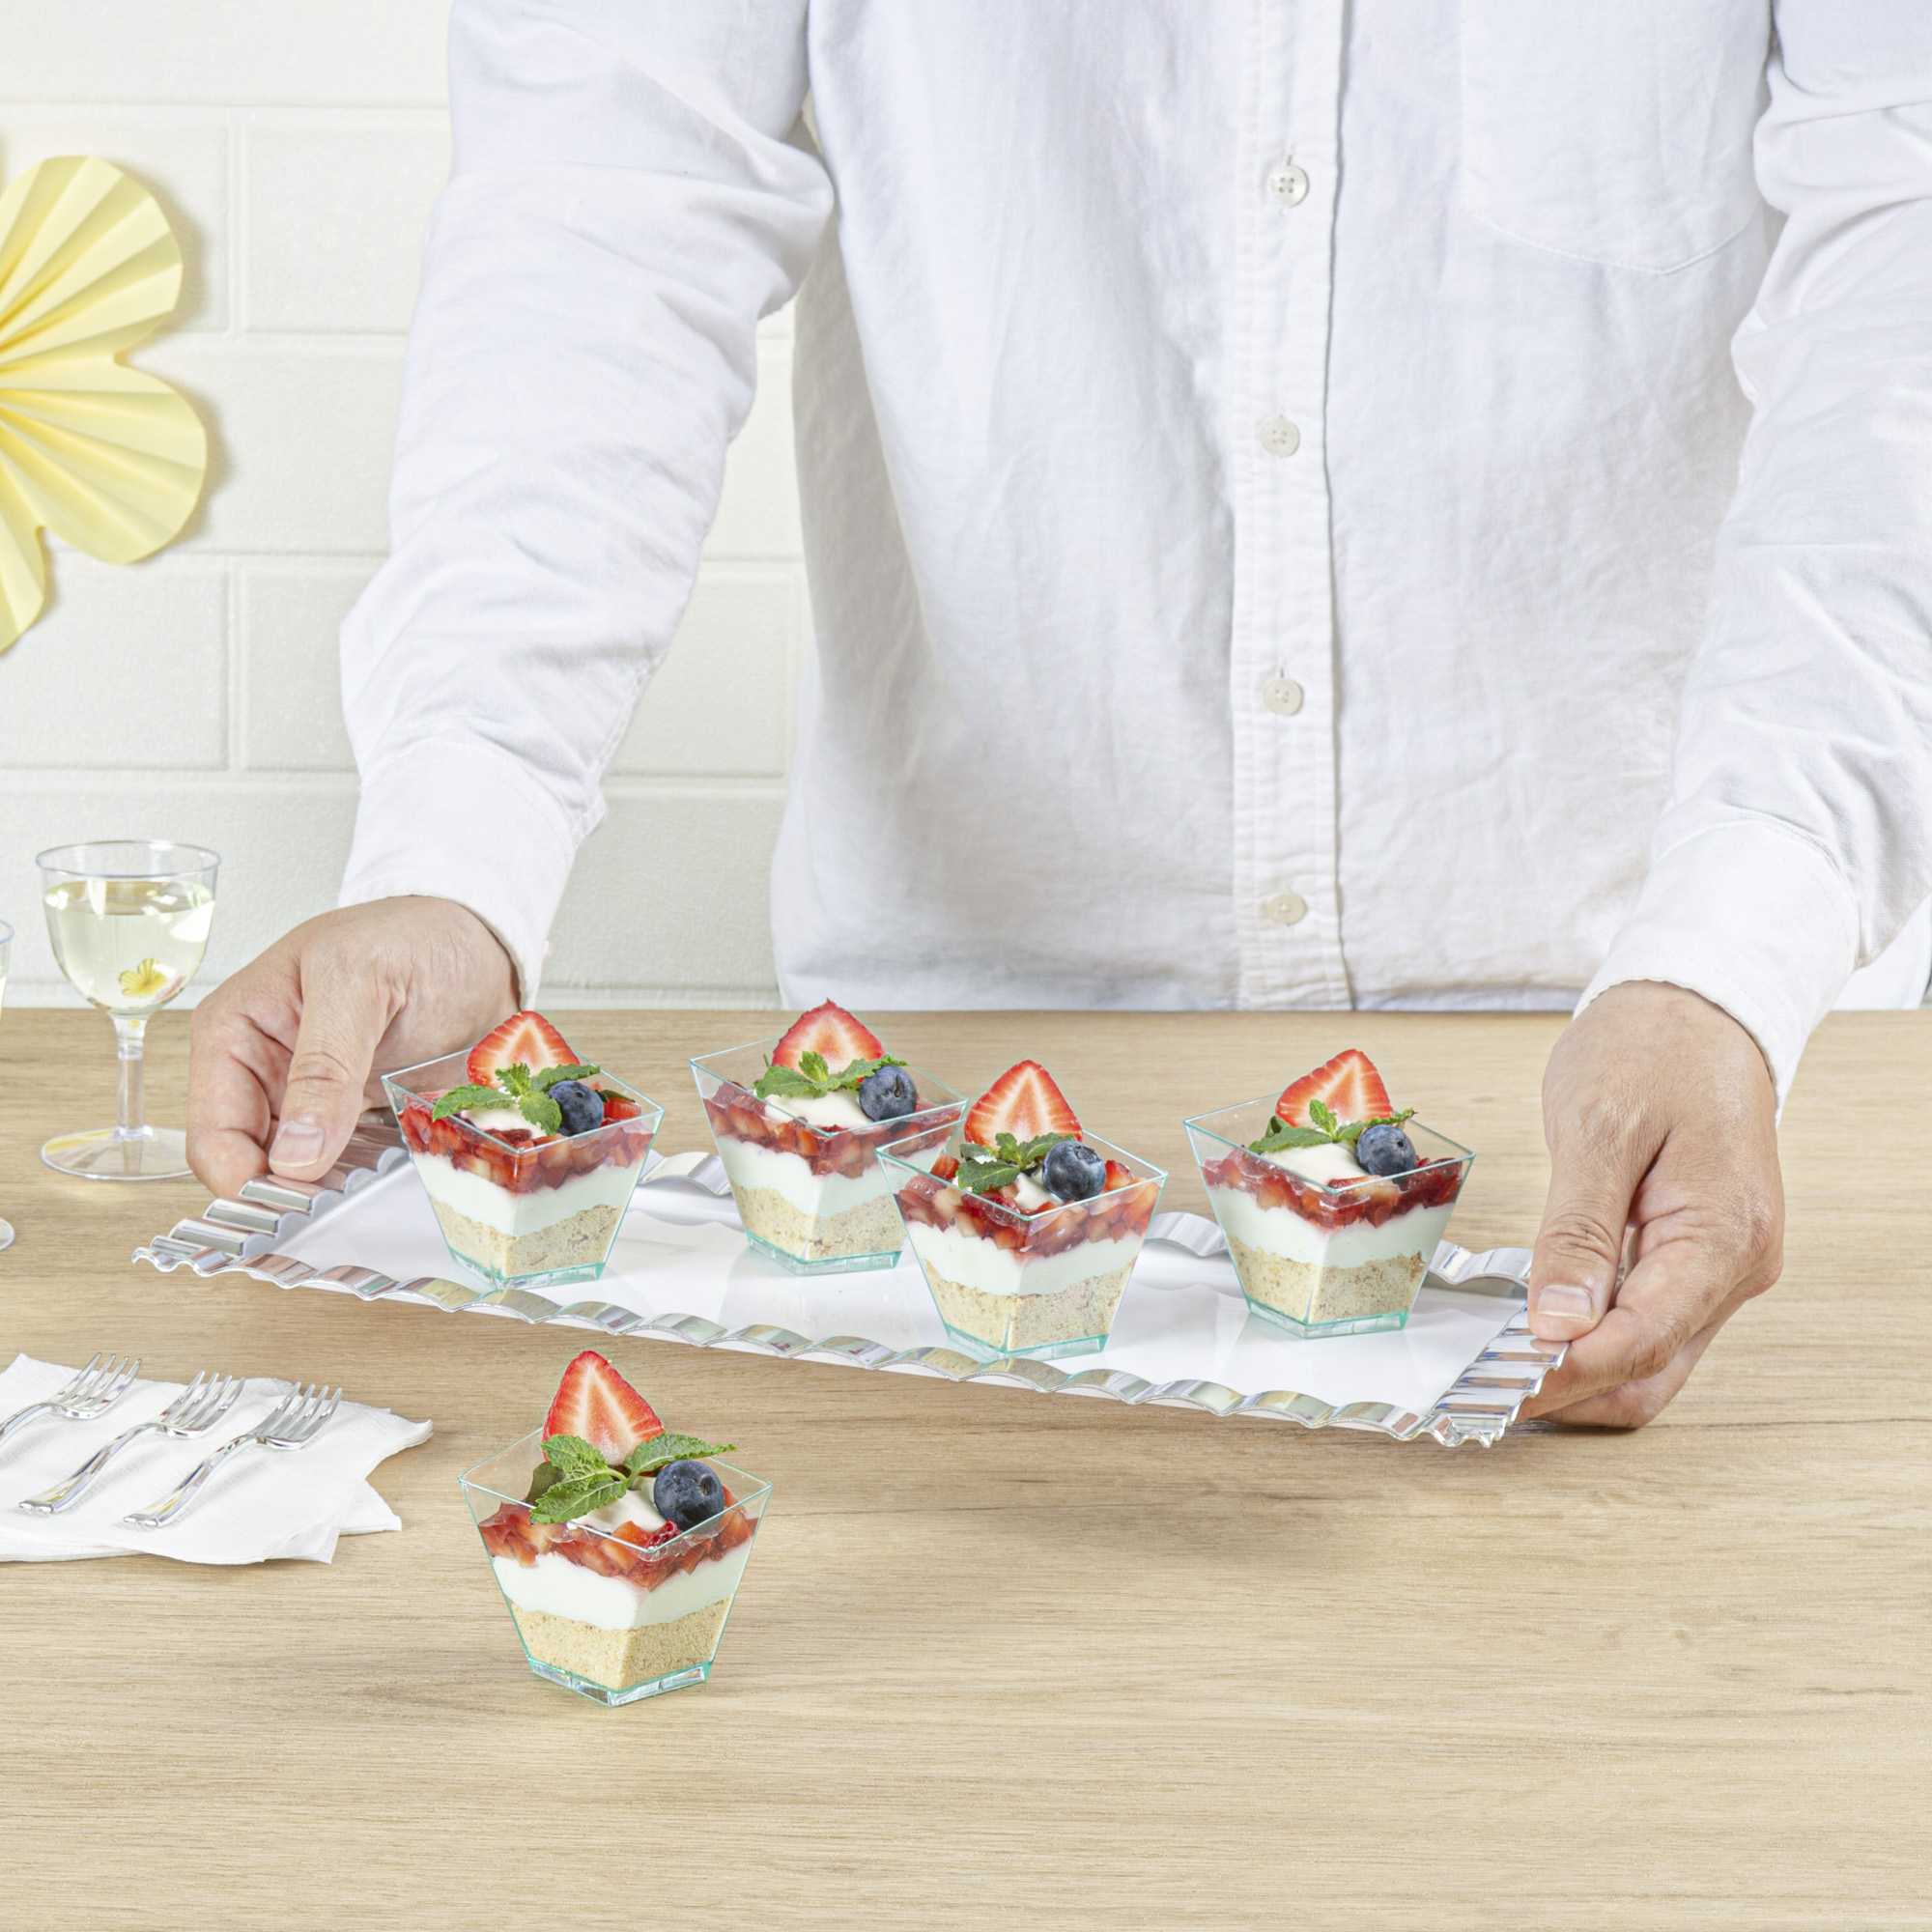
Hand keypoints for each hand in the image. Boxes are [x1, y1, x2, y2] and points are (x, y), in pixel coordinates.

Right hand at [187, 897, 516, 1194]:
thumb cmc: (408, 936)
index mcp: (235, 1032)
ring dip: (332, 1195)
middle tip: (338, 1206)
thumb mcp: (359, 981)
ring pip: (300, 1178)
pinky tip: (394, 1180)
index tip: (295, 1204)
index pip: (213, 1134)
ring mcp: (312, 1102)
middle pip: (251, 1166)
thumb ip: (325, 1064)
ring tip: (370, 1192)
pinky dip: (367, 1183)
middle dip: (288, 1196)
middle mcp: (263, 1075)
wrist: (477, 944)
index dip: (244, 1180)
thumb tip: (294, 1154)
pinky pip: (350, 1171)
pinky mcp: (360, 1120)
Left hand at [1524, 982, 1783, 1426]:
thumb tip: (1557, 1323)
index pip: (1643, 1341)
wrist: (1699, 1009)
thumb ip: (1579, 1232)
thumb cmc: (1654, 1049)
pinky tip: (1532, 1337)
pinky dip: (1591, 1341)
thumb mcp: (1599, 1129)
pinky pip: (1646, 1324)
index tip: (1494, 1384)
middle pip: (1651, 1373)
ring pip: (1650, 1360)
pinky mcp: (1695, 1259)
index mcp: (1723, 1235)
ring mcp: (1719, 1268)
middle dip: (1569, 1393)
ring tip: (1494, 1372)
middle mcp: (1735, 1267)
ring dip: (1578, 1376)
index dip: (1566, 1373)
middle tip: (1480, 1393)